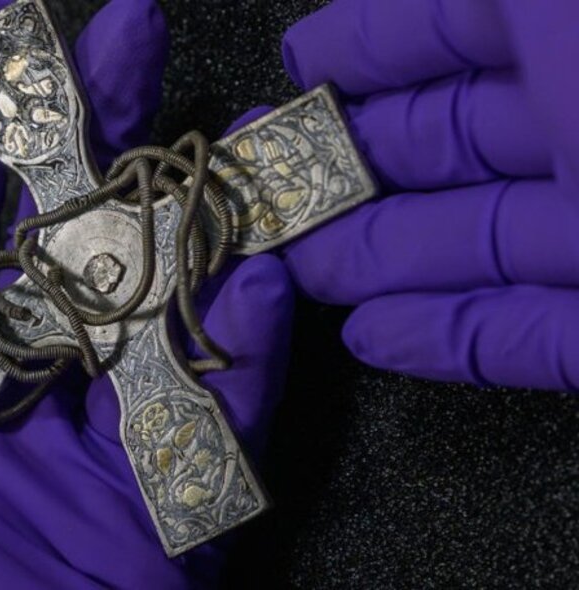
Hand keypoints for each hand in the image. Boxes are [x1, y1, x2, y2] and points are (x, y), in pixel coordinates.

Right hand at [279, 0, 578, 391]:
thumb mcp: (563, 6)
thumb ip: (482, 3)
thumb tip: (364, 16)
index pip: (468, 26)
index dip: (373, 45)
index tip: (299, 68)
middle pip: (462, 146)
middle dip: (358, 169)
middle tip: (277, 195)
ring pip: (487, 243)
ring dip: (384, 261)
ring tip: (303, 275)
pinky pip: (538, 337)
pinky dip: (453, 339)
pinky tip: (376, 338)